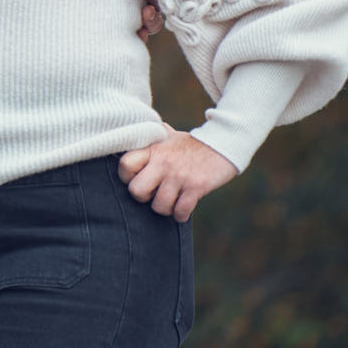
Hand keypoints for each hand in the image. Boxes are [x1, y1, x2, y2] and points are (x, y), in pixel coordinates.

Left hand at [118, 127, 235, 222]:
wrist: (223, 144)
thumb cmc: (192, 143)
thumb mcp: (168, 135)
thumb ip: (152, 138)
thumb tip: (137, 132)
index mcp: (153, 148)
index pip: (124, 164)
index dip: (127, 176)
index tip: (137, 178)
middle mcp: (163, 162)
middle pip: (136, 191)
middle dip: (143, 198)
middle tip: (153, 194)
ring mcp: (179, 175)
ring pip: (159, 206)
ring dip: (165, 208)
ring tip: (171, 202)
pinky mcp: (196, 187)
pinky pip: (180, 211)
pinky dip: (181, 215)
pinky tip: (182, 209)